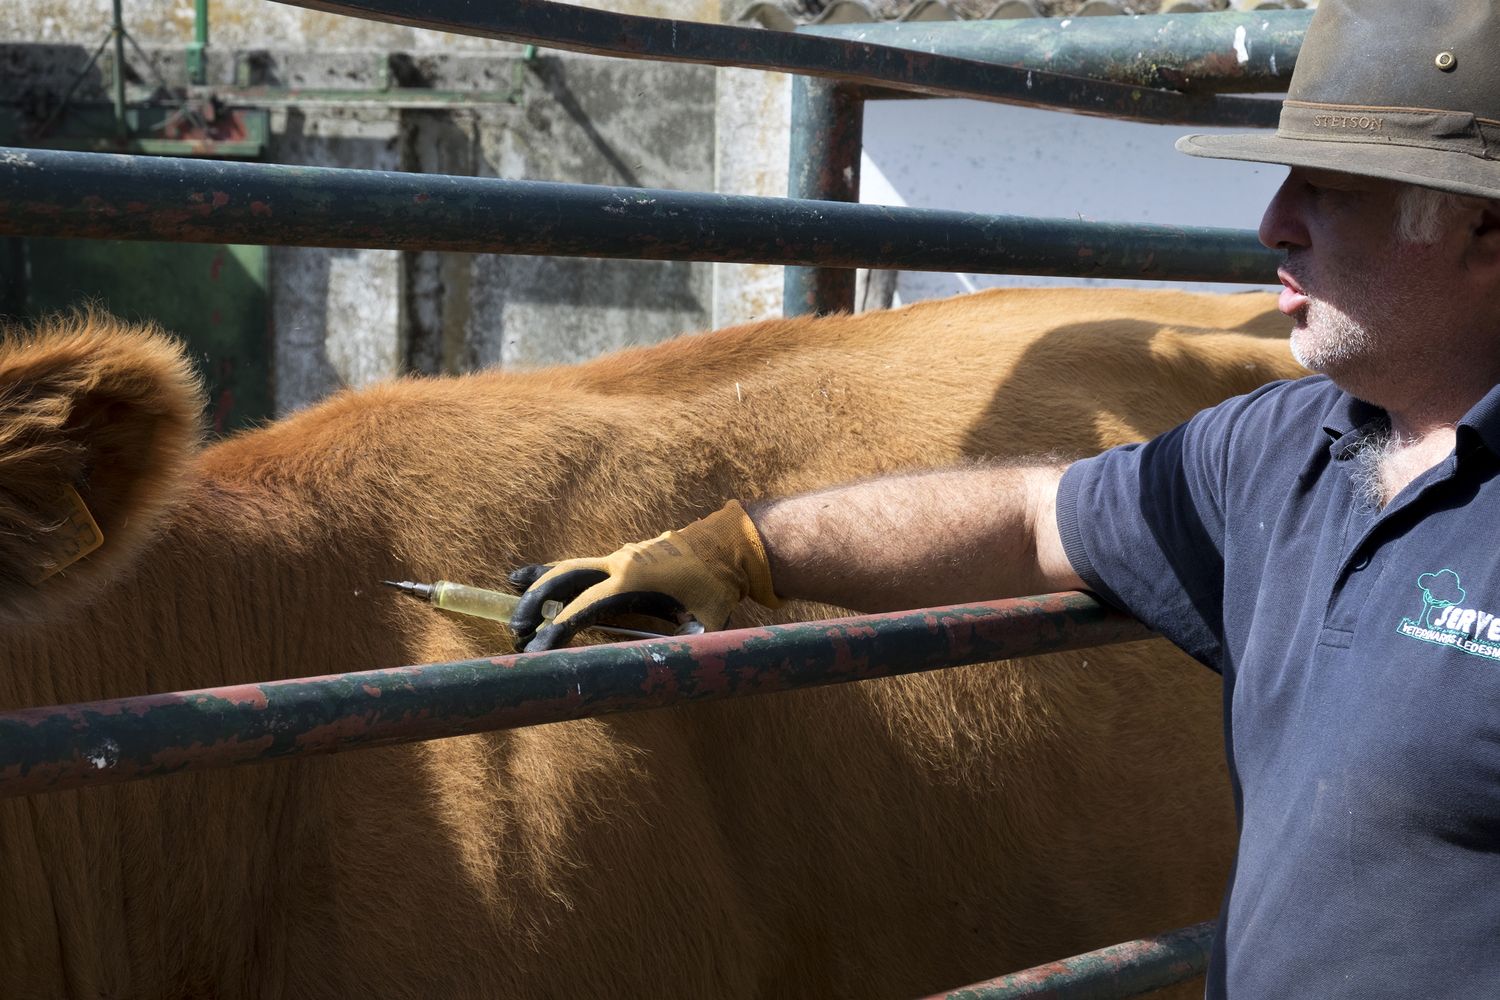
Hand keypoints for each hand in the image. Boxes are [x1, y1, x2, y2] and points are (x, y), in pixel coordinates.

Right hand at [508, 501, 779, 650]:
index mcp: (632, 581)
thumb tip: (667, 679)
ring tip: (510, 590)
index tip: (537, 653)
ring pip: (568, 566)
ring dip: (538, 583)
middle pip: (563, 579)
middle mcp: (619, 563)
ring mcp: (619, 555)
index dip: (557, 631)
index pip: (583, 608)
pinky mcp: (623, 556)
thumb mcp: (706, 623)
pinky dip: (555, 571)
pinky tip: (529, 576)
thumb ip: (684, 649)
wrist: (729, 546)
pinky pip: (582, 564)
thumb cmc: (717, 587)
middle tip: (517, 631)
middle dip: (536, 603)